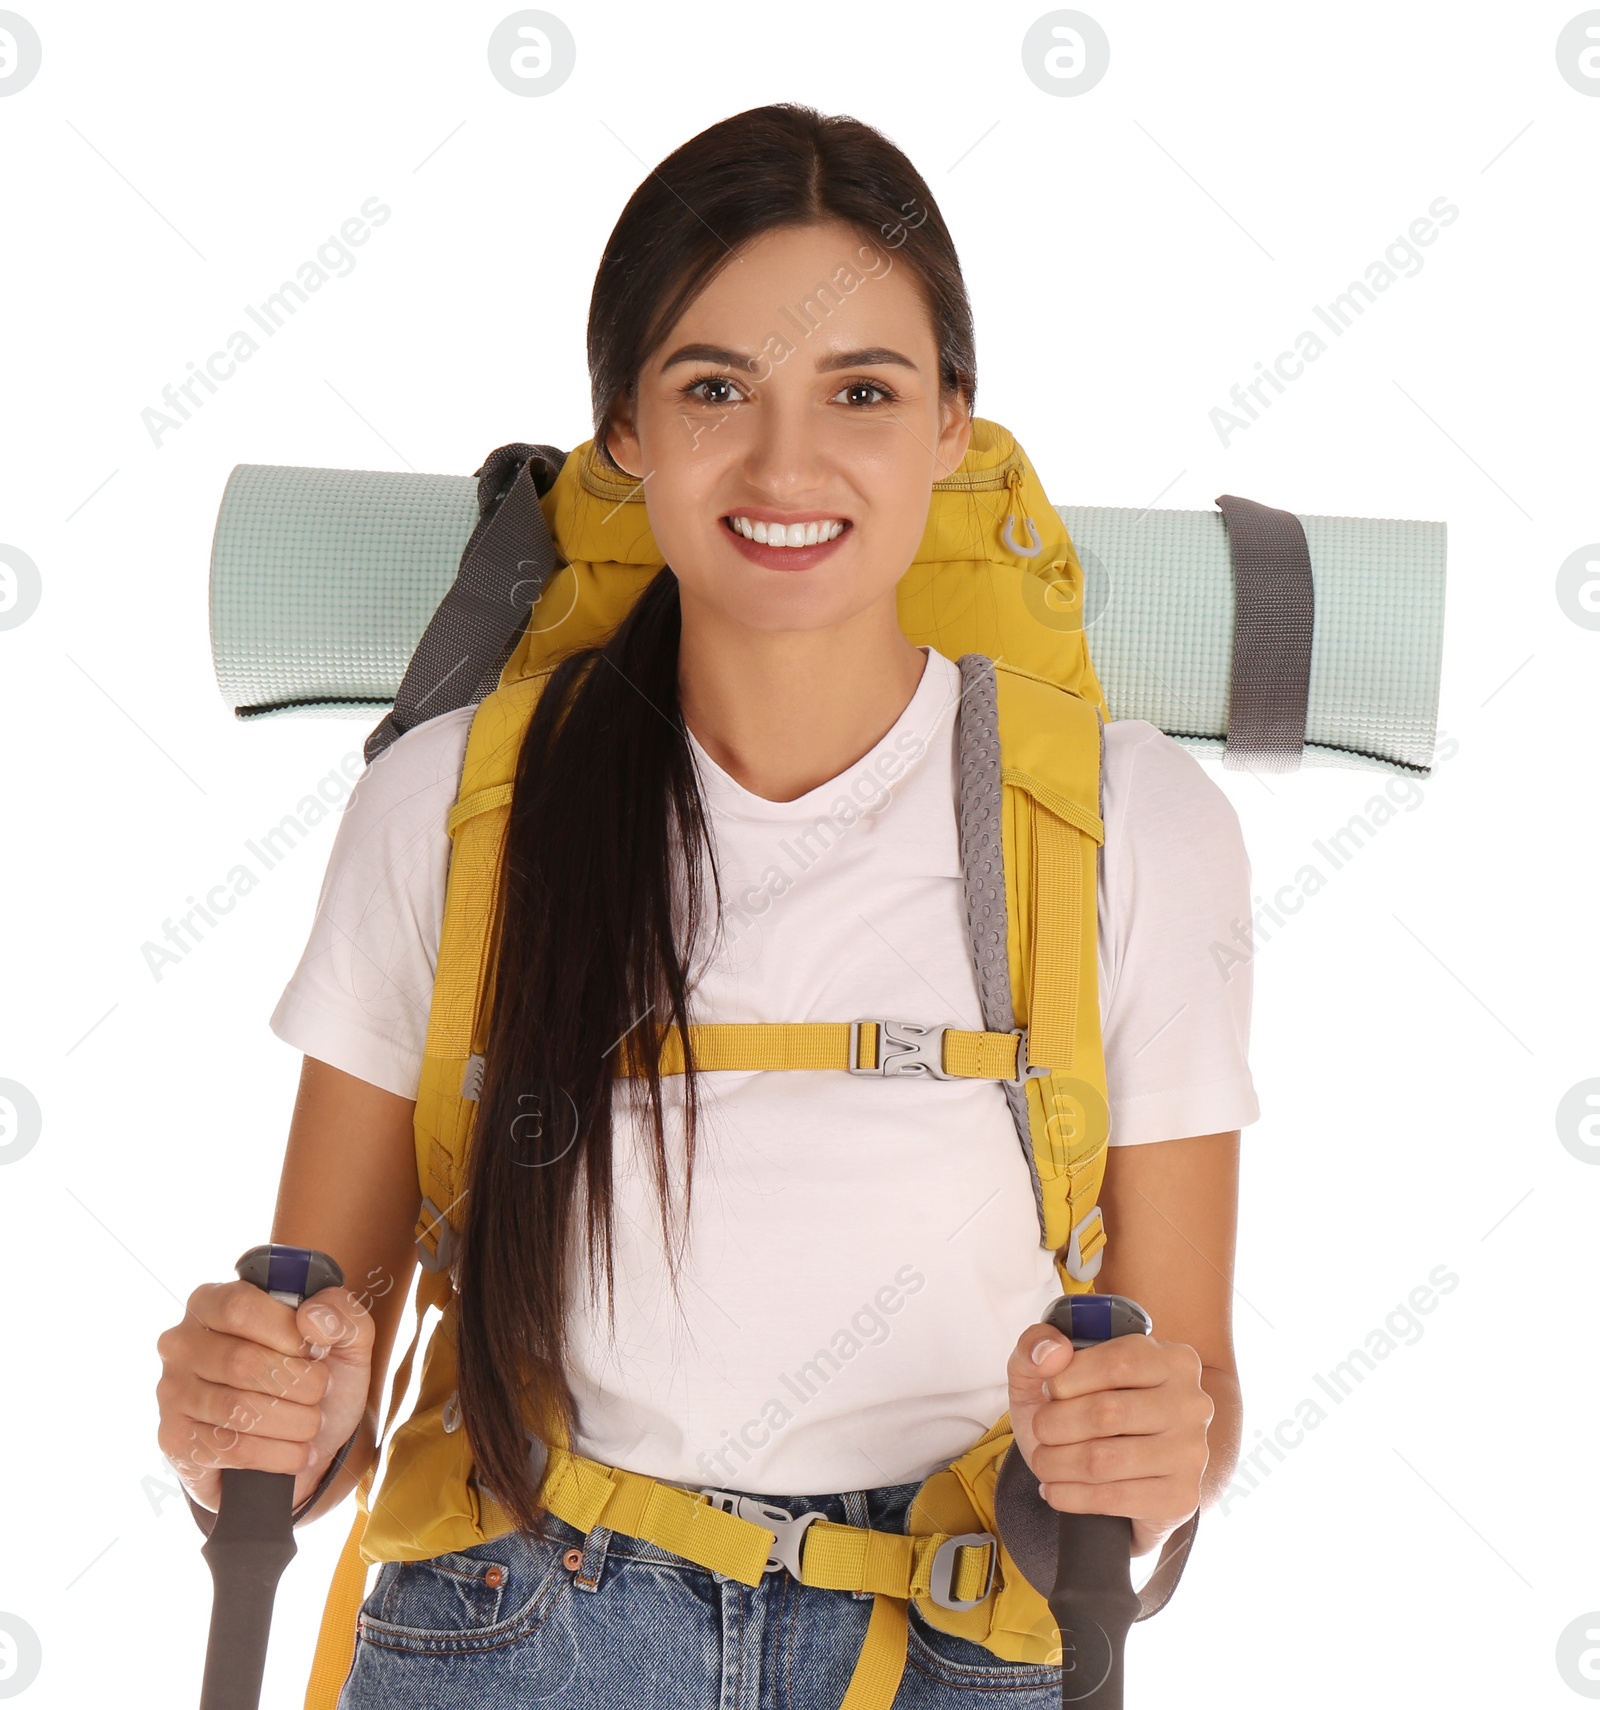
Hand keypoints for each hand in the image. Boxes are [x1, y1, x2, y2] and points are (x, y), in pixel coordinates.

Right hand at [156, 1279, 374, 1515]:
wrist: (304, 1439)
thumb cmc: (317, 1374)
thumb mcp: (345, 1336)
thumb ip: (340, 1311)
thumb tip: (311, 1317)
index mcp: (214, 1301)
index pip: (240, 1307)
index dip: (286, 1332)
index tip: (314, 1350)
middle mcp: (181, 1342)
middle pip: (241, 1362)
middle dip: (298, 1383)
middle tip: (320, 1393)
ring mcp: (172, 1391)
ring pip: (236, 1409)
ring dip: (292, 1421)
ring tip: (312, 1422)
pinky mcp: (175, 1440)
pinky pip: (229, 1449)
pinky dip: (277, 1454)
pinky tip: (298, 1452)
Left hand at [1006, 1317, 1211, 1556]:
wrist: (1116, 1475)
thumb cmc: (1081, 1410)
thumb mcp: (1050, 1368)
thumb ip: (1038, 1343)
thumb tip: (1051, 1351)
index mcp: (1170, 1359)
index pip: (1117, 1363)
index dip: (1068, 1379)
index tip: (1048, 1391)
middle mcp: (1191, 1403)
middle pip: (1108, 1413)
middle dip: (1055, 1424)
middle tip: (1040, 1431)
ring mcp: (1191, 1453)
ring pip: (1105, 1460)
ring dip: (1057, 1463)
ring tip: (1043, 1461)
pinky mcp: (1180, 1496)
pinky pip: (1113, 1498)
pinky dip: (1071, 1496)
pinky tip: (1055, 1490)